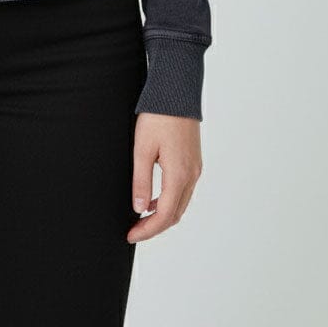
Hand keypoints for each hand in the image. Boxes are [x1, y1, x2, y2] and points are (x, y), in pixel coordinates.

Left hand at [127, 112, 202, 242]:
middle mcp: (191, 175)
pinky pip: (183, 190)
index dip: (148, 229)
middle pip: (175, 214)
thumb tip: (139, 208)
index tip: (131, 235)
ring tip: (141, 217)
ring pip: (181, 203)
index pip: (165, 215)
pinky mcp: (194, 161)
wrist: (177, 92)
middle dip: (155, 226)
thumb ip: (141, 181)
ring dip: (163, 215)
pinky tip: (154, 198)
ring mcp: (195, 168)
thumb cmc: (159, 116)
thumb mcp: (142, 148)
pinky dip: (169, 201)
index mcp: (179, 174)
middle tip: (135, 231)